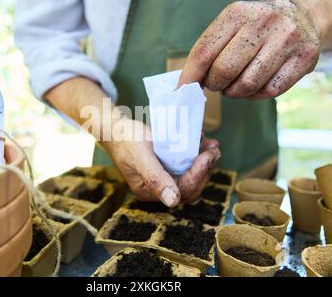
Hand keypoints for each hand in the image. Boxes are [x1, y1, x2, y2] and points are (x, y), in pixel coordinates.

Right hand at [104, 119, 220, 206]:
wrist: (117, 129)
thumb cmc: (126, 140)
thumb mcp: (140, 157)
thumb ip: (155, 178)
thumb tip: (173, 202)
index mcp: (149, 191)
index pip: (181, 191)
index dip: (197, 175)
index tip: (206, 157)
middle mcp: (159, 187)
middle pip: (190, 186)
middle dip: (205, 169)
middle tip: (214, 150)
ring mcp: (165, 176)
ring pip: (192, 176)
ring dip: (205, 162)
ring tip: (213, 146)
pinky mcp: (169, 165)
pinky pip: (188, 165)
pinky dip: (198, 155)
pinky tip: (203, 143)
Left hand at [179, 0, 319, 99]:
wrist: (303, 16)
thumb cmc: (256, 28)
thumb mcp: (232, 26)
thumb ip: (210, 50)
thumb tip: (188, 84)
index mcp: (238, 13)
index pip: (205, 51)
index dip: (190, 76)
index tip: (183, 90)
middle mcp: (263, 22)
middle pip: (225, 70)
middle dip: (214, 84)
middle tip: (216, 85)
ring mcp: (286, 40)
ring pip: (247, 84)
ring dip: (234, 92)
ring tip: (234, 86)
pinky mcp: (304, 59)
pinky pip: (269, 91)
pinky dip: (255, 96)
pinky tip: (253, 88)